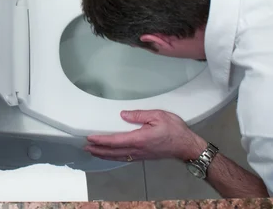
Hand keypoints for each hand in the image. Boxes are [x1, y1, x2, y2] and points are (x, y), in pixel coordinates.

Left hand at [84, 110, 206, 161]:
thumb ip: (139, 115)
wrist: (187, 146)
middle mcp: (137, 149)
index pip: (115, 141)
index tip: (90, 138)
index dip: (101, 140)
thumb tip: (123, 114)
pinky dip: (114, 157)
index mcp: (139, 139)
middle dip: (98, 150)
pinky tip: (110, 155)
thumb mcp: (158, 116)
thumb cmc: (174, 130)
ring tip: (93, 152)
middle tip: (86, 147)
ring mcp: (140, 155)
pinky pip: (125, 158)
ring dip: (104, 155)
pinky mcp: (144, 156)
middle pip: (113, 152)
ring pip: (118, 156)